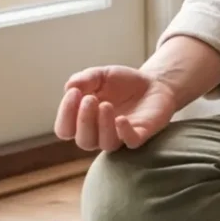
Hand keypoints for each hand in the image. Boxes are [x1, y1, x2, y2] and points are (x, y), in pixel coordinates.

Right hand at [55, 66, 189, 152]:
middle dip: (83, 120)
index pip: (65, 129)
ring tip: (106, 105)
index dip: (65, 114)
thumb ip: (85, 79)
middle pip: (83, 141)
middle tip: (90, 99)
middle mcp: (100, 133)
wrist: (154, 82)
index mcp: (85, 121)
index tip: (73, 92)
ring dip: (102, 126)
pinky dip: (124, 132)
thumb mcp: (101, 75)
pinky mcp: (141, 134)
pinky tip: (121, 119)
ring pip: (105, 144)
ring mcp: (121, 136)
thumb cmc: (122, 82)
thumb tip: (69, 87)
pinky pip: (131, 142)